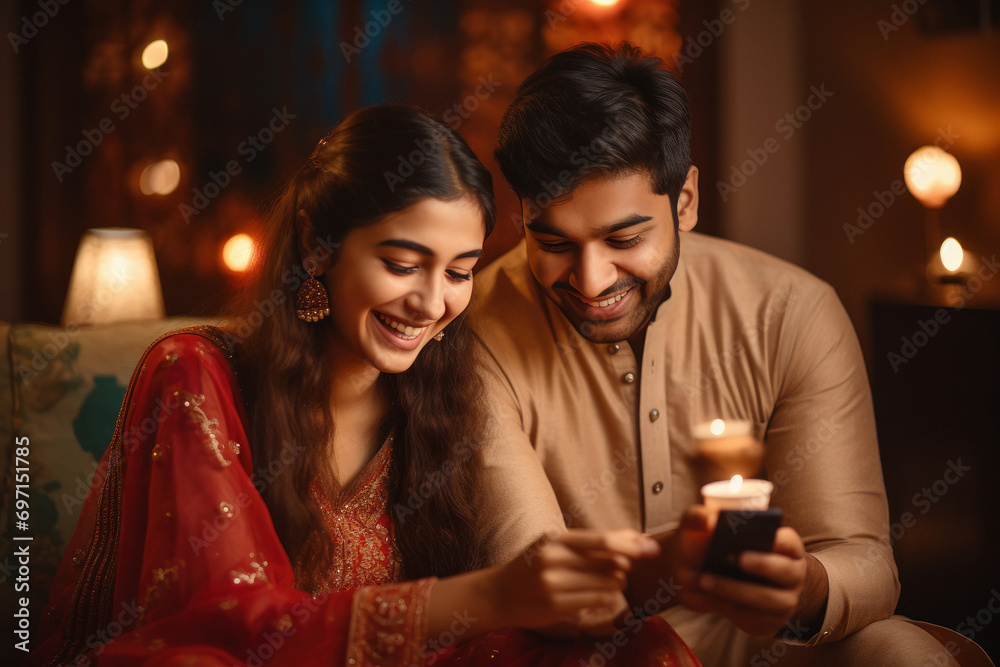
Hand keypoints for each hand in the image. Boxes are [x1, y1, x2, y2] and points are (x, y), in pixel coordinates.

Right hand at [491, 529, 659, 629]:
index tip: (652, 548)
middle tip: (621, 570)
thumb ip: (592, 542)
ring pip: (608, 583)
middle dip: (625, 566)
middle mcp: (554, 558)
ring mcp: (554, 583)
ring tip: (608, 583)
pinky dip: (607, 599)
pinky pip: (598, 601)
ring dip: (617, 583)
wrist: (499, 593)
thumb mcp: (556, 545)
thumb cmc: (534, 565)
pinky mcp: (555, 606)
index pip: (603, 539)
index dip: (632, 544)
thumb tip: (635, 537)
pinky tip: (601, 597)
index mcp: (556, 539)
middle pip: (610, 561)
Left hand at [668, 505, 809, 635]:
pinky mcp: (769, 621)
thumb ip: (700, 518)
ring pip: (767, 598)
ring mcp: (784, 600)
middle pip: (786, 571)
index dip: (779, 539)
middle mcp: (791, 574)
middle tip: (739, 559)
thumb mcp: (705, 530)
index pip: (789, 542)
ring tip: (706, 581)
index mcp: (785, 547)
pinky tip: (711, 598)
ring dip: (737, 590)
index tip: (764, 535)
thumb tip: (705, 520)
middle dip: (763, 564)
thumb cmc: (712, 547)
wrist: (707, 577)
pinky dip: (731, 608)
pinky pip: (754, 618)